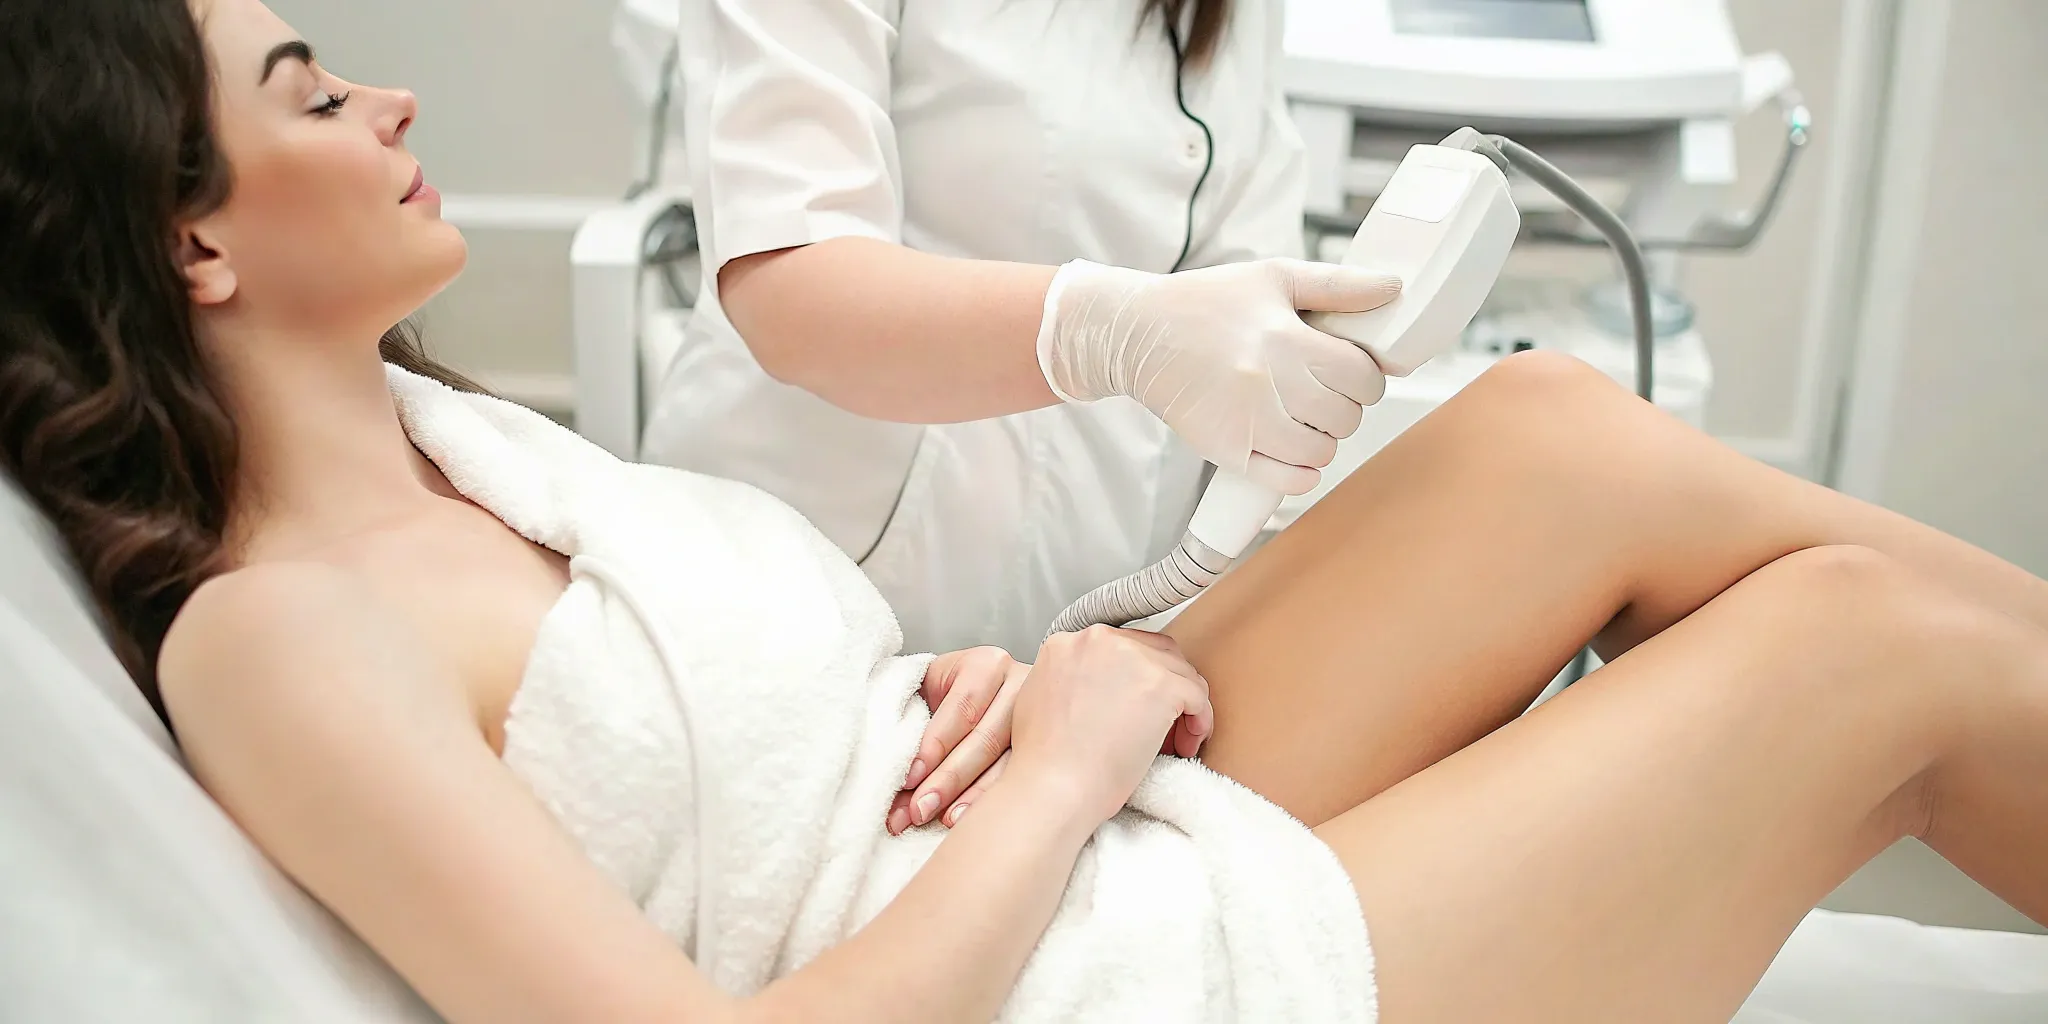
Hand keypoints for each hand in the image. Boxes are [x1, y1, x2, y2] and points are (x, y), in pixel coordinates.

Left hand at [889, 648, 1027, 834]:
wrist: (976, 694)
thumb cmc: (943, 695)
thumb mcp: (926, 690)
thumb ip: (909, 718)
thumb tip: (895, 777)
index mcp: (987, 664)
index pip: (962, 709)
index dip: (933, 746)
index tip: (907, 779)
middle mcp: (1021, 687)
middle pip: (984, 740)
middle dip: (947, 780)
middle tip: (917, 810)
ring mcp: (1040, 721)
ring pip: (1005, 764)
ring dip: (969, 797)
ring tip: (940, 821)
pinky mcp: (1047, 749)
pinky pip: (1018, 779)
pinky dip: (990, 801)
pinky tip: (969, 818)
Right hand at [1008, 626, 1212, 825]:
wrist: (1053, 787)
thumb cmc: (1045, 761)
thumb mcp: (1038, 699)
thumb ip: (1067, 679)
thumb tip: (1094, 686)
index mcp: (1068, 642)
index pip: (1121, 647)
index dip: (1136, 679)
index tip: (1139, 706)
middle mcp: (1099, 639)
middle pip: (1154, 650)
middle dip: (1165, 685)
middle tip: (1166, 721)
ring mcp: (1133, 658)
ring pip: (1180, 671)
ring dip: (1184, 704)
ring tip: (1178, 738)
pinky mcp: (1161, 685)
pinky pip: (1197, 694)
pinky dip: (1200, 720)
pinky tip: (1188, 743)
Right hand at [1036, 258, 1400, 495]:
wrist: (1138, 335)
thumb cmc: (1206, 303)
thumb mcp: (1272, 277)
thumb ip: (1337, 285)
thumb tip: (1392, 288)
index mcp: (1285, 338)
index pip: (1362, 376)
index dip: (1366, 377)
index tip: (1350, 373)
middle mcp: (1268, 383)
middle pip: (1346, 417)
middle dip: (1344, 407)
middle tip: (1322, 393)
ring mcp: (1247, 422)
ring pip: (1321, 452)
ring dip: (1321, 438)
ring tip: (1301, 417)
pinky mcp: (1227, 451)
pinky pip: (1288, 480)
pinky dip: (1300, 471)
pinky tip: (1289, 449)